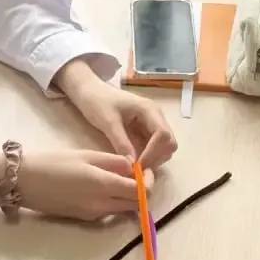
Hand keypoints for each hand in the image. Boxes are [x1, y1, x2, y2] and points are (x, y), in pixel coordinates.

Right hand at [16, 149, 150, 220]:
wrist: (23, 181)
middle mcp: (102, 205)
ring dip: (127, 197)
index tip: (145, 170)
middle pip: (136, 204)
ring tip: (116, 178)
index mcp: (104, 185)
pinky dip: (112, 200)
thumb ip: (114, 162)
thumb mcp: (87, 155)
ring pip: (123, 209)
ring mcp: (93, 215)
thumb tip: (135, 168)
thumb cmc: (53, 162)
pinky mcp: (85, 219)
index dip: (148, 182)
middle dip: (141, 191)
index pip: (141, 192)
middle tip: (134, 175)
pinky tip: (100, 187)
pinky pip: (108, 211)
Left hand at [55, 60, 177, 168]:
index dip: (154, 153)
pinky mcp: (146, 129)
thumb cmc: (97, 101)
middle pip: (170, 142)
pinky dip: (149, 156)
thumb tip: (132, 165)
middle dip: (157, 158)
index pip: (163, 135)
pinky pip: (154, 147)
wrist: (89, 90)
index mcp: (149, 110)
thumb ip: (121, 142)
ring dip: (154, 159)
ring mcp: (152, 123)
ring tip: (135, 166)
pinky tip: (135, 161)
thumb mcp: (107, 122)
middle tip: (138, 169)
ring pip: (164, 147)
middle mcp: (156, 116)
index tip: (138, 166)